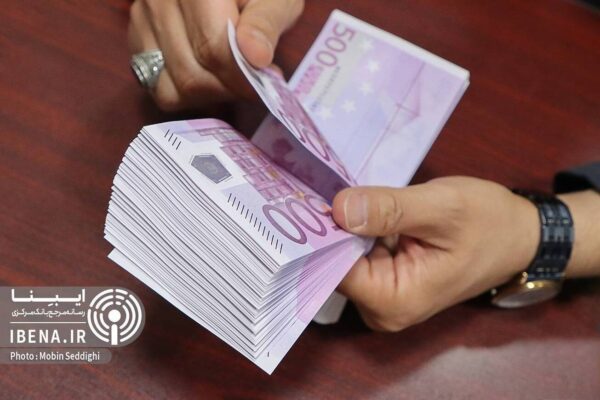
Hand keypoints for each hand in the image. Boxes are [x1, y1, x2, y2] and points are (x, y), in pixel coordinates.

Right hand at [128, 0, 303, 110]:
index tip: (264, 84)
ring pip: (172, 87)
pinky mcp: (137, 37)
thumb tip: (255, 56)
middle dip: (227, 89)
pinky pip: (158, 87)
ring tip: (232, 78)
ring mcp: (142, 18)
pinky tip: (210, 75)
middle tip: (252, 84)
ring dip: (209, 94)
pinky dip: (188, 93)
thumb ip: (266, 23)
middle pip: (190, 74)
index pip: (213, 49)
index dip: (241, 77)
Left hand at [331, 177, 540, 331]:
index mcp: (393, 300)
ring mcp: (384, 295)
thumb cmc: (489, 223)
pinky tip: (354, 202)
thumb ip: (390, 210)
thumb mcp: (443, 208)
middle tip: (314, 184)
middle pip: (335, 264)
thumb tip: (338, 208)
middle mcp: (382, 307)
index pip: (334, 269)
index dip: (320, 233)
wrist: (521, 236)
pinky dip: (356, 227)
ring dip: (341, 224)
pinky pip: (358, 251)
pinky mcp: (387, 278)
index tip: (305, 196)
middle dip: (329, 226)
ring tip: (330, 188)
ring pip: (344, 255)